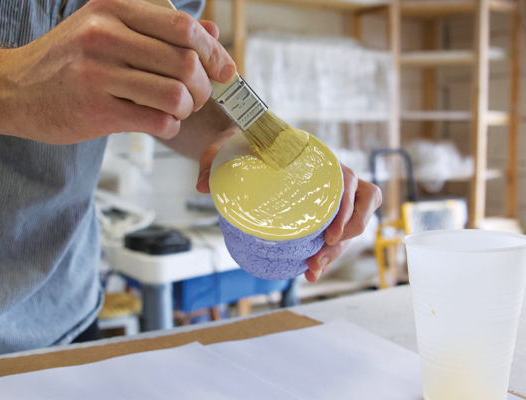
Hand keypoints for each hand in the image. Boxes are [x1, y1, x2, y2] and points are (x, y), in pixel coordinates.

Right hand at [0, 0, 234, 143]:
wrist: (12, 89)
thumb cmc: (67, 60)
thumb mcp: (107, 30)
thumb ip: (159, 30)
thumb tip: (210, 33)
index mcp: (113, 8)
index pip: (183, 27)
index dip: (213, 51)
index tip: (223, 69)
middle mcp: (105, 35)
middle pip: (185, 62)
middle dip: (203, 86)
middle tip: (196, 96)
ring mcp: (98, 73)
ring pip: (175, 94)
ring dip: (187, 109)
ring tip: (176, 111)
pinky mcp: (95, 110)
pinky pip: (157, 121)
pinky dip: (169, 127)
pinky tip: (160, 124)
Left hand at [197, 151, 381, 282]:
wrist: (240, 145)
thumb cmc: (240, 145)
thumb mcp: (225, 149)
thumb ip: (213, 162)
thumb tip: (201, 186)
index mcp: (315, 159)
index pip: (349, 180)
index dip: (350, 207)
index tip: (332, 232)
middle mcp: (328, 176)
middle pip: (357, 207)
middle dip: (344, 238)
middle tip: (319, 258)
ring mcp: (325, 194)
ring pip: (352, 224)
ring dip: (337, 250)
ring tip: (313, 270)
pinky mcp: (318, 211)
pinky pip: (336, 233)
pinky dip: (327, 254)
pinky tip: (311, 272)